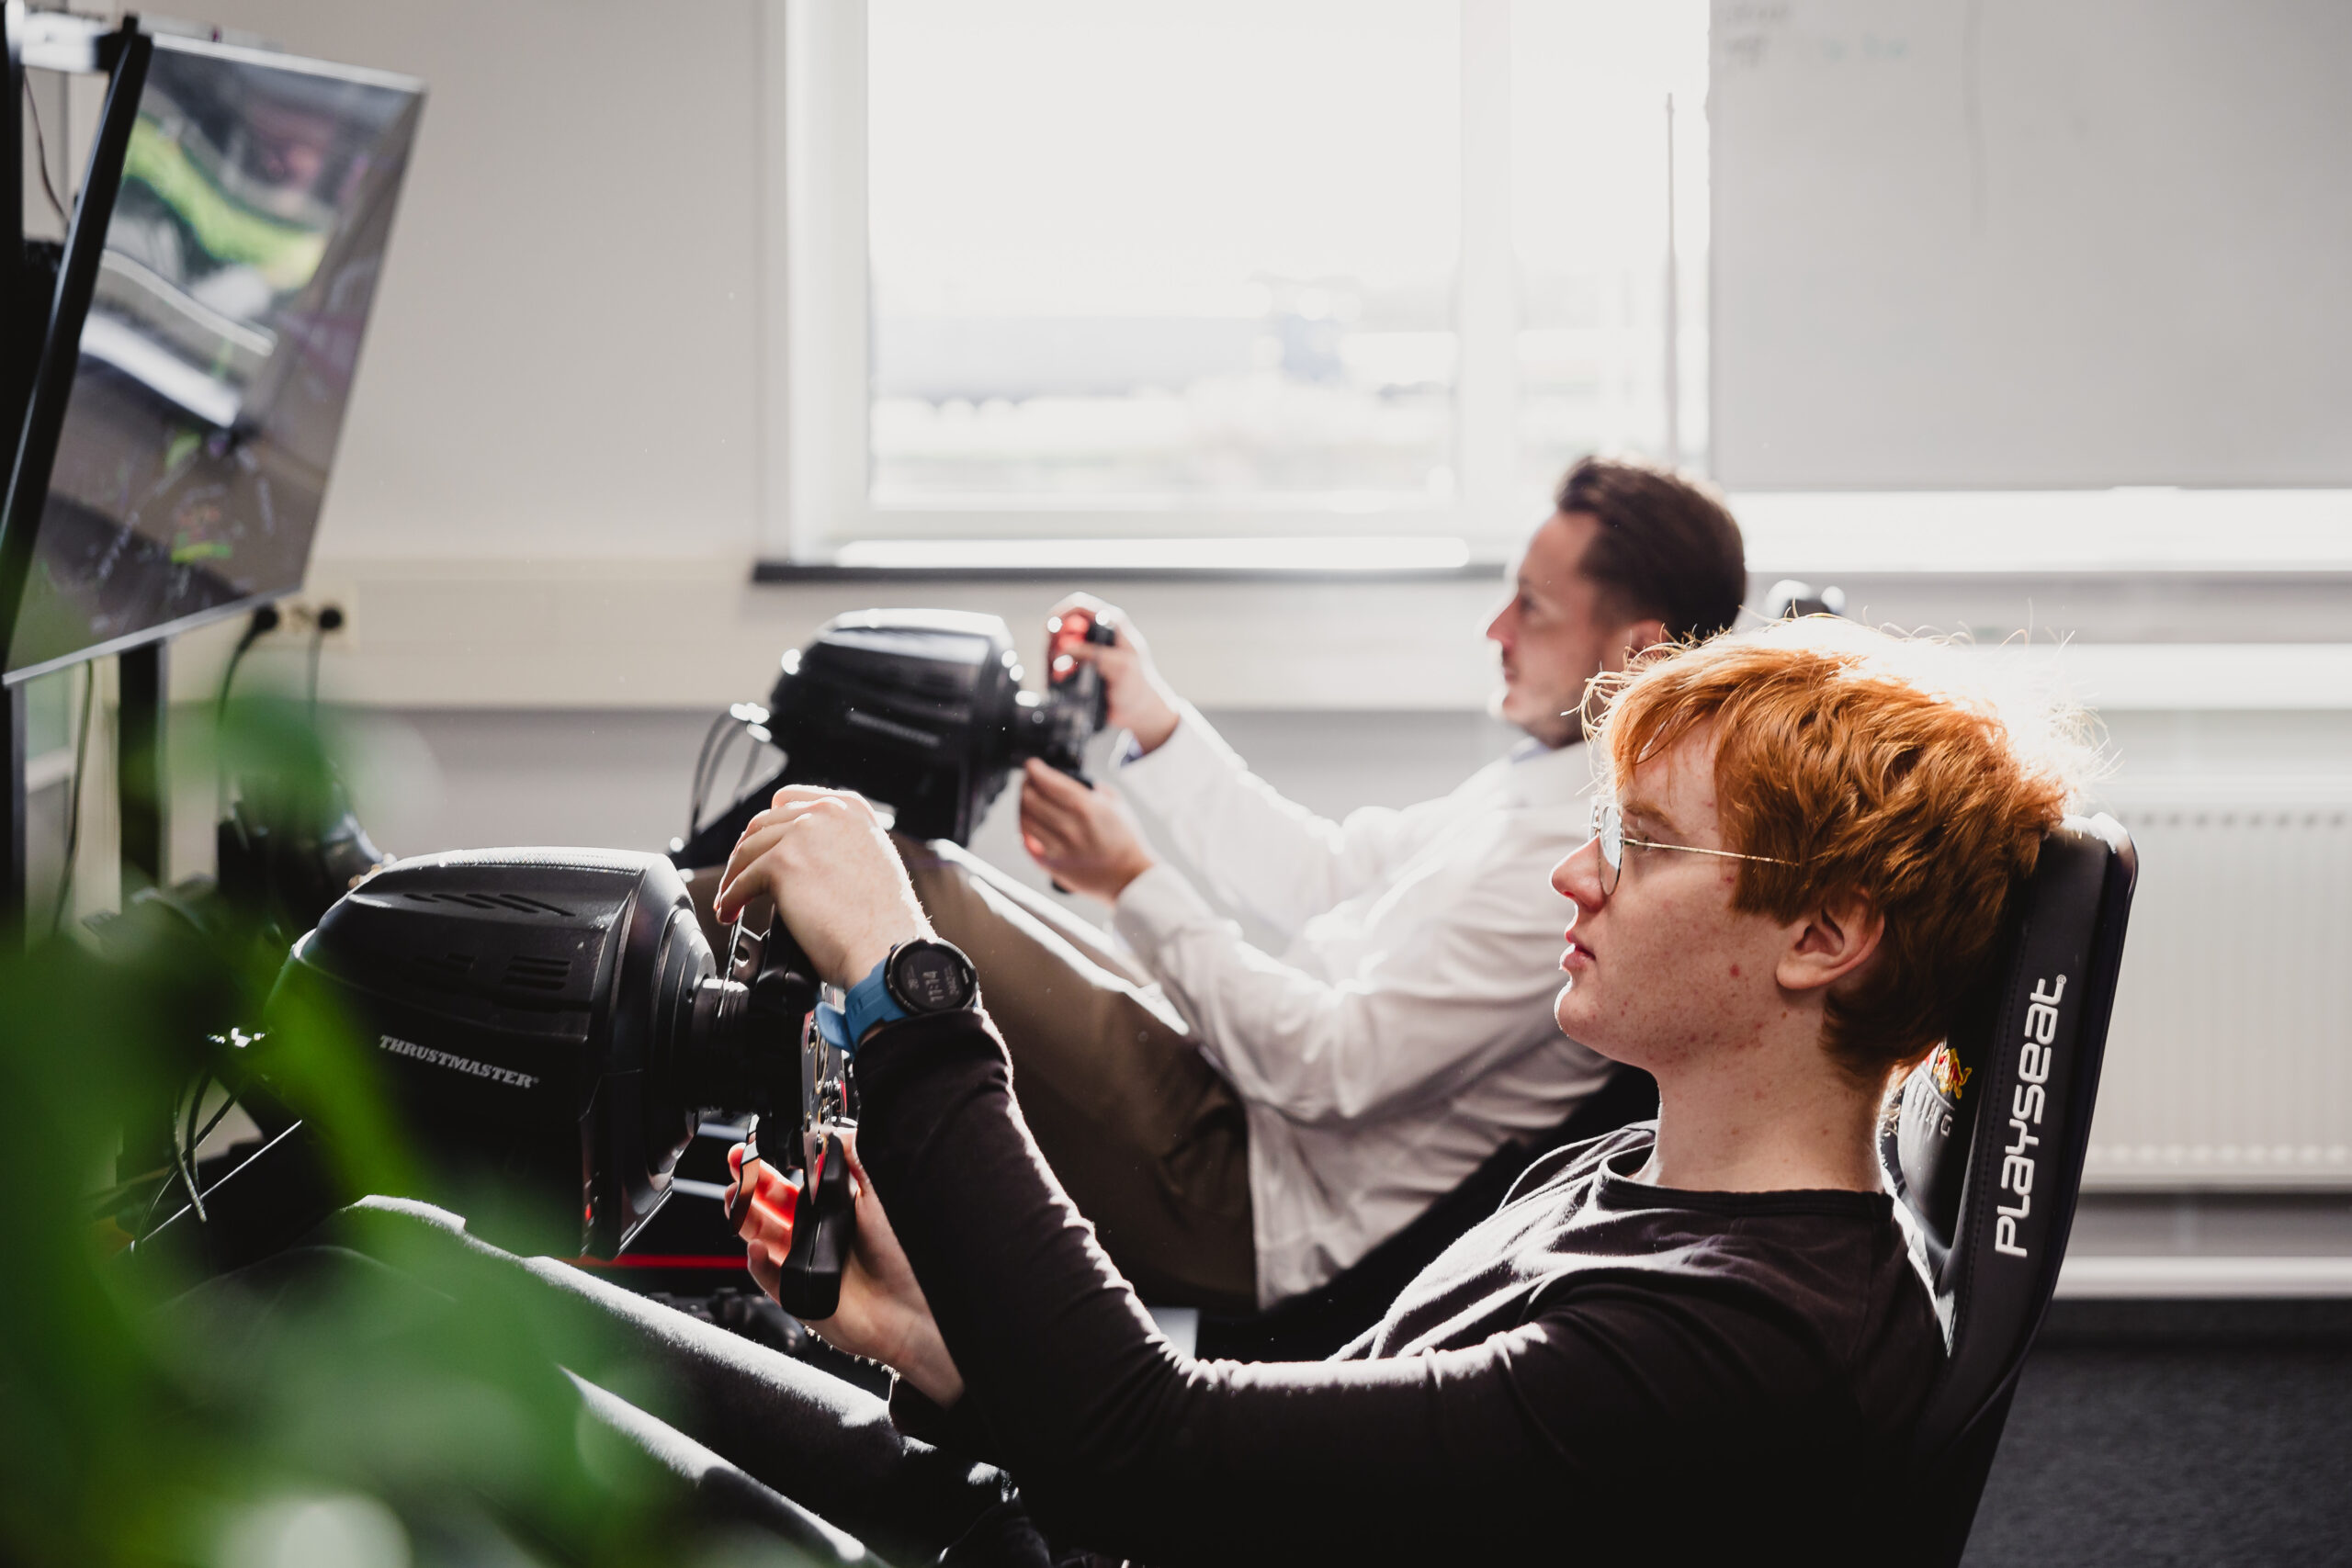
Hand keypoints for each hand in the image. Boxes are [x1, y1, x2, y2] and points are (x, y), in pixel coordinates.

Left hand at [713, 786, 932, 987]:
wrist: (886, 945)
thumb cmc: (885, 919)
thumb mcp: (873, 859)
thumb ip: (841, 845)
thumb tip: (810, 858)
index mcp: (850, 809)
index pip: (791, 800)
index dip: (769, 826)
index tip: (760, 846)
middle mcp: (826, 812)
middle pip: (763, 824)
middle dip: (747, 852)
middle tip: (740, 876)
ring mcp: (802, 834)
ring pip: (747, 850)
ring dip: (733, 876)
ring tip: (729, 899)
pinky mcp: (782, 863)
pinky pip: (741, 881)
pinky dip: (730, 898)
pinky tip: (730, 911)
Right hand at [725, 1135, 964, 1405]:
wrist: (915, 1306)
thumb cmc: (907, 1250)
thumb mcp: (881, 1190)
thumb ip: (854, 1158)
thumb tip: (831, 1132)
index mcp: (838, 1207)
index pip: (797, 1182)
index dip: (774, 1165)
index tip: (752, 1148)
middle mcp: (820, 1233)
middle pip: (773, 1206)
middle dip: (749, 1183)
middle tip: (734, 1163)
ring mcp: (807, 1263)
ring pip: (764, 1236)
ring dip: (744, 1216)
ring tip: (733, 1195)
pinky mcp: (800, 1294)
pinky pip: (769, 1277)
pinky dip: (758, 1263)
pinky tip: (756, 1248)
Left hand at [1018, 758, 1154, 903]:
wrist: (1129, 876)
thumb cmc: (1126, 840)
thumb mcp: (1116, 804)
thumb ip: (1093, 788)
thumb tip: (1075, 781)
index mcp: (1086, 807)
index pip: (1048, 782)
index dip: (1034, 769)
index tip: (1032, 765)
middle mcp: (1069, 827)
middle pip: (1030, 798)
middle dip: (1026, 785)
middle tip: (1029, 782)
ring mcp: (1058, 848)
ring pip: (1024, 819)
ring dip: (1022, 806)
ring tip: (1028, 801)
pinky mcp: (1051, 864)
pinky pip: (1026, 842)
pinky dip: (1025, 829)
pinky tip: (1030, 823)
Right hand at [1050, 594, 1181, 753]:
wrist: (1137, 710)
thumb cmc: (1137, 685)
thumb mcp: (1121, 666)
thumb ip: (1095, 653)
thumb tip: (1066, 648)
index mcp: (1111, 623)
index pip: (1079, 606)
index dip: (1061, 615)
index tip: (1052, 632)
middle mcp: (1096, 632)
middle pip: (1062, 624)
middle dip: (1054, 640)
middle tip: (1056, 657)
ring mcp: (1086, 649)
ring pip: (1057, 644)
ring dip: (1053, 657)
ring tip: (1061, 672)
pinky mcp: (1079, 666)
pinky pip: (1058, 663)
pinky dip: (1055, 670)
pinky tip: (1061, 678)